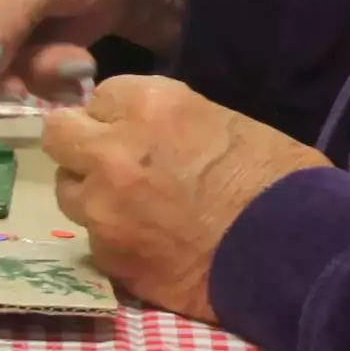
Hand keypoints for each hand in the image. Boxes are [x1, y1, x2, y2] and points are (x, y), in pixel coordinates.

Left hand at [36, 75, 323, 318]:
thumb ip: (169, 122)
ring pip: (67, 190)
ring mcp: (103, 207)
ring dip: (92, 194)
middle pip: (59, 135)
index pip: (99, 95)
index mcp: (150, 105)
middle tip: (111, 163)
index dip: (116, 115)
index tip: (134, 130)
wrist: (290, 253)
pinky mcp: (107, 255)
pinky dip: (114, 239)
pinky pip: (92, 237)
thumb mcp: (225, 121)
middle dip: (81, 145)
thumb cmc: (278, 179)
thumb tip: (147, 133)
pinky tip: (149, 244)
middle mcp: (112, 150)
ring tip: (131, 209)